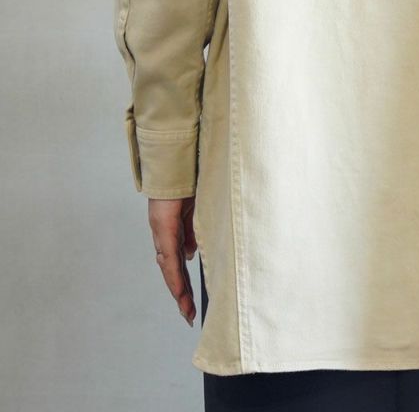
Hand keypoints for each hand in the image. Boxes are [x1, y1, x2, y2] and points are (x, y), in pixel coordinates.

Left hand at [148, 196, 197, 325]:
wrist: (177, 164)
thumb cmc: (187, 183)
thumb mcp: (195, 212)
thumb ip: (192, 232)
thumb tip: (190, 254)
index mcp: (173, 231)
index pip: (178, 262)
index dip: (183, 282)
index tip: (190, 301)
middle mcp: (164, 235)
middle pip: (172, 271)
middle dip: (181, 294)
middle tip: (189, 315)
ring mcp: (162, 232)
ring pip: (169, 268)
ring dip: (178, 290)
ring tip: (187, 309)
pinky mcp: (163, 227)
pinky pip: (169, 257)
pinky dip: (174, 275)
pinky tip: (179, 290)